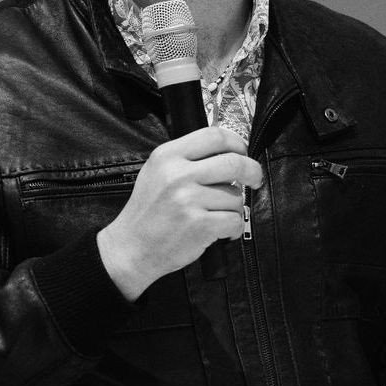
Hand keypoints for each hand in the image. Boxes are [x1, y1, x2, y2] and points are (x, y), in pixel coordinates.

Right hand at [97, 127, 263, 301]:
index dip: (237, 143)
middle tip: (254, 178)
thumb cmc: (147, 214)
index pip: (215, 136)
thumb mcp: (156, 173)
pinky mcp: (199, 224)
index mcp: (167, 156)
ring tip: (216, 215)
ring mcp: (188, 199)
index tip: (243, 153)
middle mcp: (178, 174)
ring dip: (233, 208)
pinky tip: (221, 231)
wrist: (130, 249)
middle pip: (234, 162)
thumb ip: (186, 159)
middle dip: (252, 171)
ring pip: (235, 196)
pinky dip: (233, 228)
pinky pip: (234, 220)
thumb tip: (227, 152)